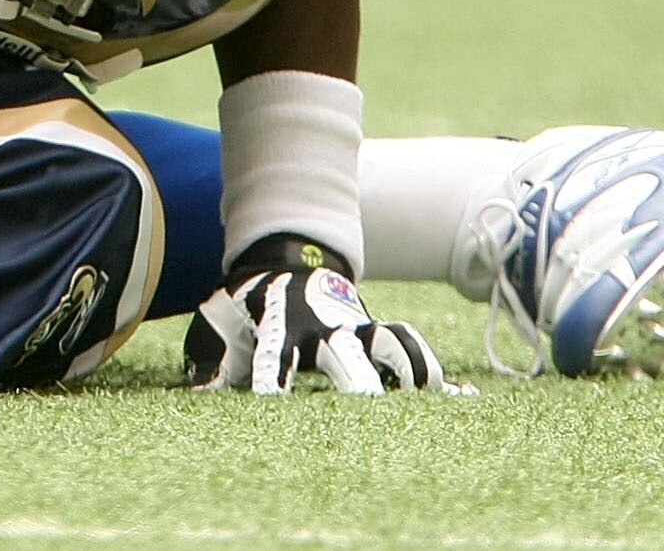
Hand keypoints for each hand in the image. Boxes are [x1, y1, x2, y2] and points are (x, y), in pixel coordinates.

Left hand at [183, 238, 470, 395]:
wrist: (287, 255)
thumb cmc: (249, 302)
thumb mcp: (219, 319)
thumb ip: (211, 356)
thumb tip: (202, 390)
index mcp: (282, 325)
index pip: (277, 358)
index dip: (275, 381)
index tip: (274, 403)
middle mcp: (326, 326)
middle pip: (347, 353)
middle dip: (356, 381)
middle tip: (367, 407)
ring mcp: (359, 326)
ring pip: (394, 344)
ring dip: (409, 372)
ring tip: (426, 404)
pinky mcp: (379, 332)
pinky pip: (414, 349)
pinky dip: (434, 373)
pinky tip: (460, 399)